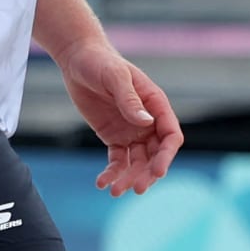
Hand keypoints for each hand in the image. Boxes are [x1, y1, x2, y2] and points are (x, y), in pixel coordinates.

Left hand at [56, 39, 183, 196]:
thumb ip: (130, 100)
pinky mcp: (113, 136)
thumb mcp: (115, 77)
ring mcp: (131, 130)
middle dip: (148, 173)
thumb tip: (146, 122)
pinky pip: (117, 160)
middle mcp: (147, 120)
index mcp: (156, 104)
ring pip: (137, 161)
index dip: (167, 155)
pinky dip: (112, 173)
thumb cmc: (101, 62)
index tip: (159, 172)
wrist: (79, 59)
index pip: (170, 135)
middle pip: (156, 154)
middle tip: (136, 189)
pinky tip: (102, 183)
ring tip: (114, 191)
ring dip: (129, 177)